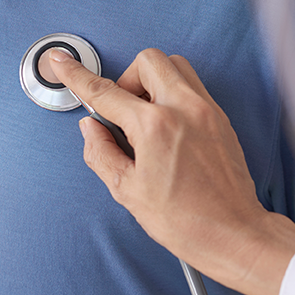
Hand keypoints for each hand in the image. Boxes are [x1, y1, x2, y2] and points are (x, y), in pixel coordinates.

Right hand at [49, 48, 294, 294]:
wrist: (233, 232)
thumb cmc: (188, 221)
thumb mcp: (128, 191)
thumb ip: (102, 153)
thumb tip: (92, 130)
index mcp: (155, 126)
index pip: (105, 92)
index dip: (77, 76)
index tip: (62, 63)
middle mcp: (184, 108)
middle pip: (147, 61)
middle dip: (126, 79)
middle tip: (121, 111)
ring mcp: (207, 110)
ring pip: (175, 66)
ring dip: (153, 81)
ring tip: (146, 117)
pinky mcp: (221, 119)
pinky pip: (194, 87)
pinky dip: (175, 95)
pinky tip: (169, 127)